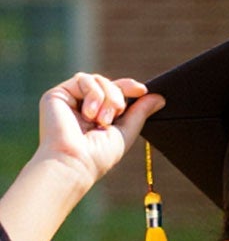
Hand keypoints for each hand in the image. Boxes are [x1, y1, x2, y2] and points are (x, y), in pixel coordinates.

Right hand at [34, 74, 158, 191]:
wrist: (75, 161)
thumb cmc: (99, 155)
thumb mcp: (126, 132)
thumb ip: (140, 113)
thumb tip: (159, 97)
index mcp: (98, 115)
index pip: (115, 92)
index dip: (129, 87)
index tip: (142, 90)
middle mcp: (83, 106)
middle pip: (108, 83)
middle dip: (118, 96)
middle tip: (116, 115)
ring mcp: (70, 99)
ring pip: (97, 79)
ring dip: (107, 97)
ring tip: (102, 120)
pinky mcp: (57, 94)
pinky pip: (83, 79)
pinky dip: (93, 94)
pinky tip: (89, 114)